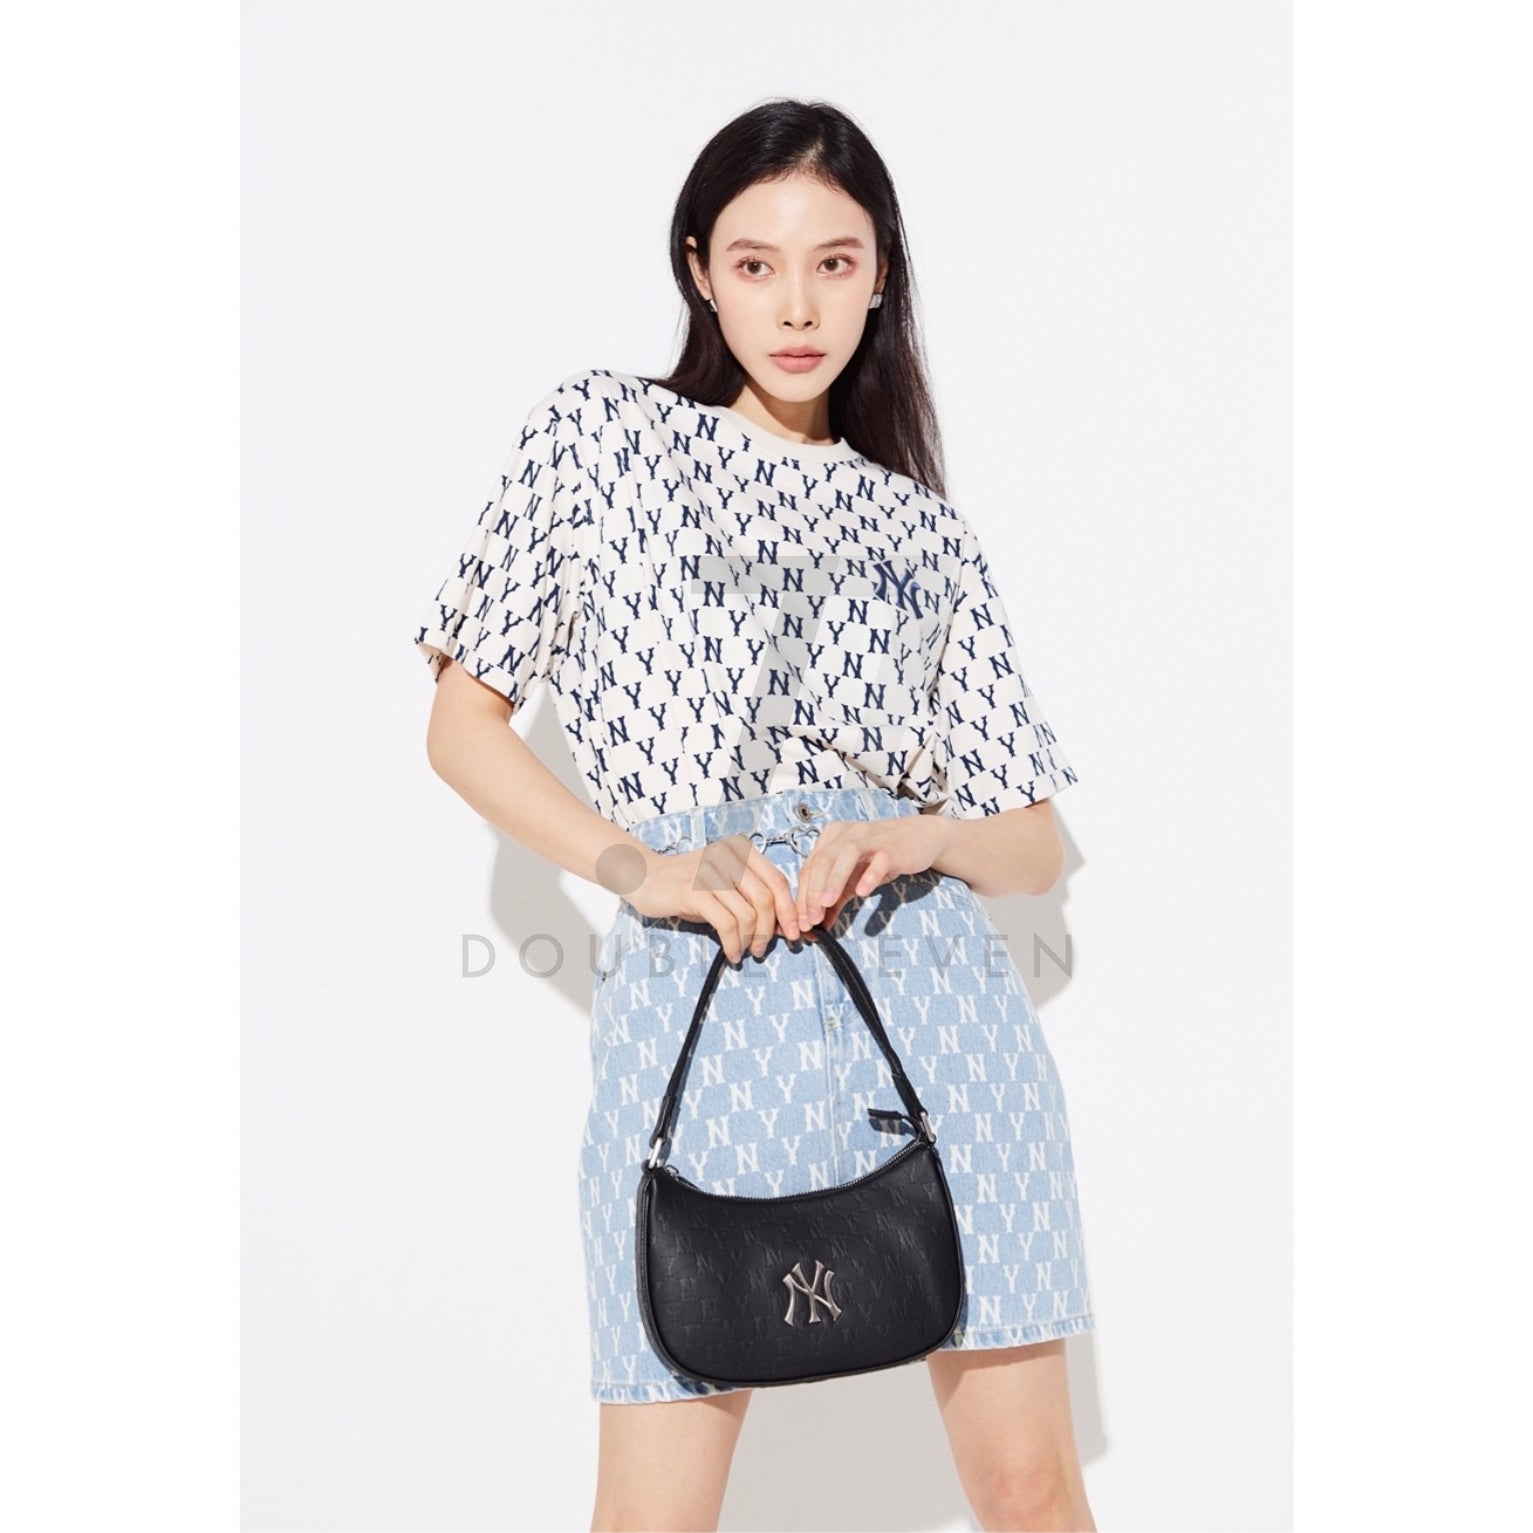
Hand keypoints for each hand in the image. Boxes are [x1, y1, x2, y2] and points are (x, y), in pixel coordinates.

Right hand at [626, 835, 802, 965]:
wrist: (645, 877)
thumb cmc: (690, 886)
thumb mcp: (726, 887)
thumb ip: (753, 900)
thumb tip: (785, 927)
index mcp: (741, 851)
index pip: (777, 880)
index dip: (789, 910)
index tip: (794, 933)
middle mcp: (728, 856)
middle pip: (766, 898)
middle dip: (770, 929)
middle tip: (763, 949)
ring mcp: (710, 871)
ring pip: (747, 913)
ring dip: (750, 940)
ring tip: (745, 952)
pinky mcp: (693, 890)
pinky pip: (726, 923)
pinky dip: (733, 943)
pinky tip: (731, 952)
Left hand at [795, 814, 953, 937]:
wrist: (918, 838)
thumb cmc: (879, 858)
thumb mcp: (853, 878)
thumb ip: (835, 899)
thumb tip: (818, 926)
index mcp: (830, 838)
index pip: (810, 868)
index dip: (803, 896)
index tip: (802, 922)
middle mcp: (846, 833)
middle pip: (822, 860)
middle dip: (814, 892)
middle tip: (811, 919)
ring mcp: (869, 838)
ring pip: (845, 855)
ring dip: (833, 880)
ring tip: (827, 904)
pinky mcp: (891, 847)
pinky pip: (878, 860)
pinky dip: (869, 876)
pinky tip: (862, 892)